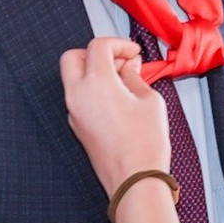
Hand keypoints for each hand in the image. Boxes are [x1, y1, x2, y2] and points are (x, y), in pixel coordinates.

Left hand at [60, 38, 168, 194]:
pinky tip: (117, 98)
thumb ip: (135, 77)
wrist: (135, 179)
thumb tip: (129, 68)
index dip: (119, 44)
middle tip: (120, 61)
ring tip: (122, 81)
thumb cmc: (144, 144)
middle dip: (96, 53)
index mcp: (97, 82)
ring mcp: (74, 111)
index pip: (98, 46)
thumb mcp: (150, 100)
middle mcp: (78, 95)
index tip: (133, 52)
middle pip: (73, 57)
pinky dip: (93, 90)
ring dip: (93, 72)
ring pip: (73, 77)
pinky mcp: (77, 126)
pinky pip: (79, 97)